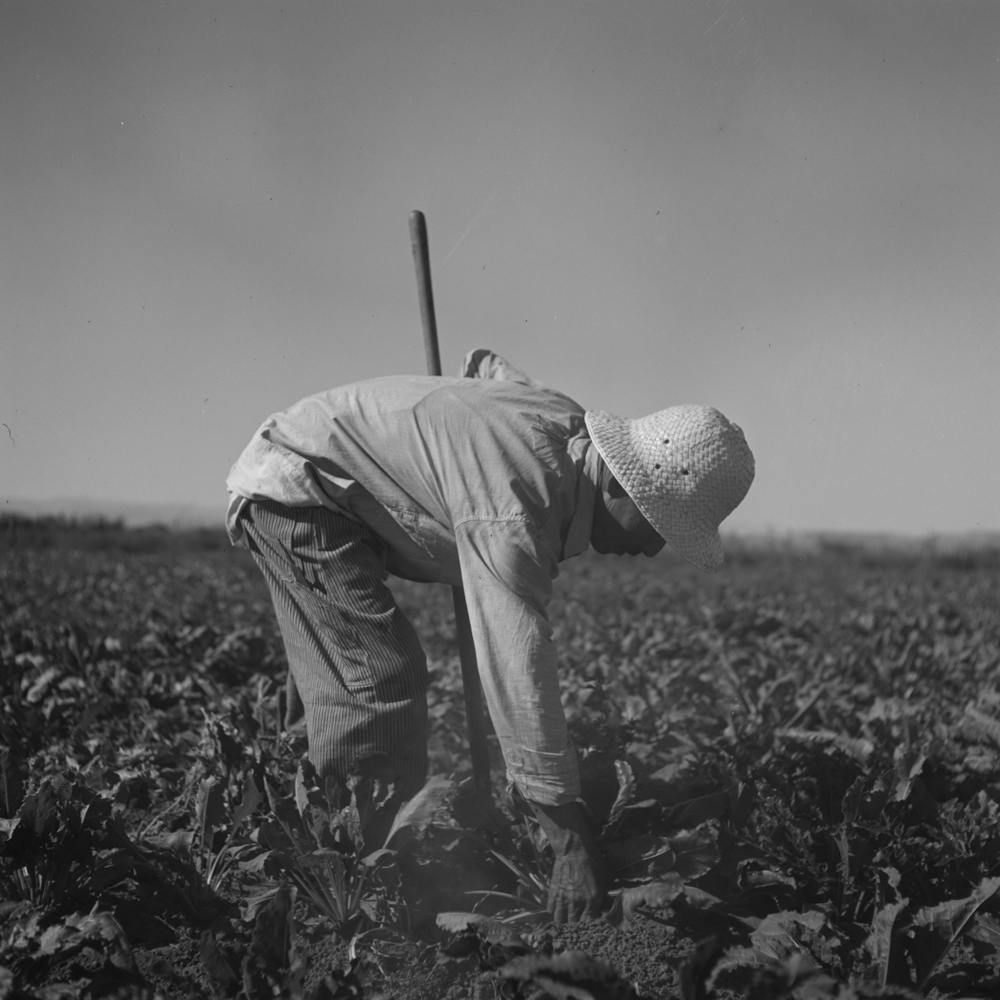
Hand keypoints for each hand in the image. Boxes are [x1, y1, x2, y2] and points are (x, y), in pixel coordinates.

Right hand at [529, 800, 606, 924]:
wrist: (574, 848)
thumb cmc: (593, 861)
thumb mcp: (605, 879)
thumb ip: (603, 898)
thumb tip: (602, 910)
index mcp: (593, 900)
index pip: (590, 924)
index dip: (590, 927)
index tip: (591, 926)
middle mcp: (577, 902)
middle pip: (574, 925)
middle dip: (577, 927)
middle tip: (579, 925)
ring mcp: (563, 898)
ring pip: (560, 920)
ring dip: (564, 922)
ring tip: (567, 920)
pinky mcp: (553, 892)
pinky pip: (551, 909)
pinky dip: (554, 912)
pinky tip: (558, 910)